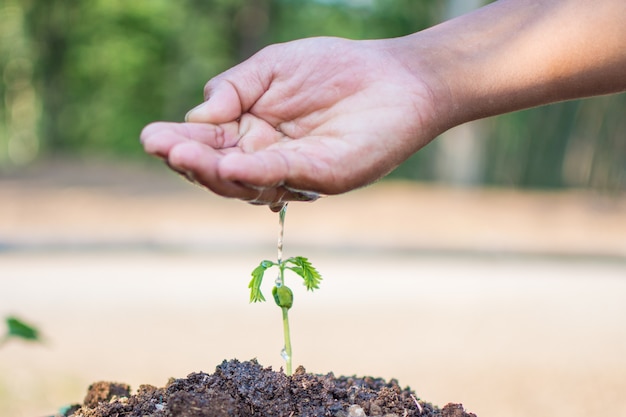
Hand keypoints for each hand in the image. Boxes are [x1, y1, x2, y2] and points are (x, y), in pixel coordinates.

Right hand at [140, 37, 443, 209]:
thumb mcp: (271, 66)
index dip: (178, 143)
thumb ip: (233, 88)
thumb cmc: (333, 68)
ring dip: (214, 172)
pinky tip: (233, 164)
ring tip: (187, 156)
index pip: (206, 144)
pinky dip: (256, 172)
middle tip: (166, 149)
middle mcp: (265, 157)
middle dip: (189, 162)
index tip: (152, 138)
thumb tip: (198, 115)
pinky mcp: (321, 177)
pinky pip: (282, 175)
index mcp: (248, 131)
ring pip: (244, 182)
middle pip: (218, 170)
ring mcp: (292, 171)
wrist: (393, 76)